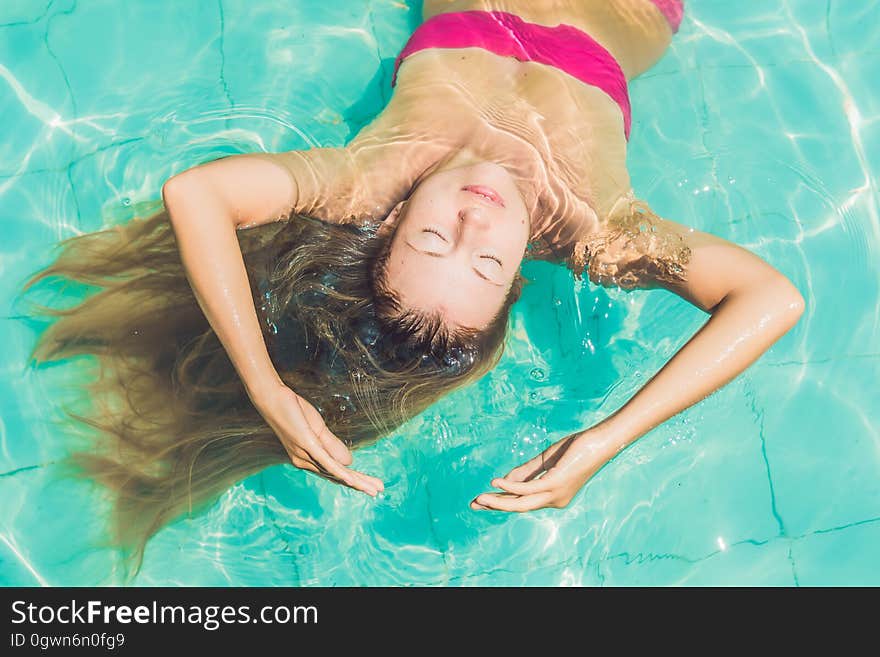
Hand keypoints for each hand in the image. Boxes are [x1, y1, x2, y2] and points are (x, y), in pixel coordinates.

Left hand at [256, 382, 384, 495]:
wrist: (272, 398)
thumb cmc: (292, 412)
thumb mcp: (316, 429)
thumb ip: (332, 445)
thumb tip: (349, 462)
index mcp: (308, 459)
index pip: (335, 474)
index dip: (354, 480)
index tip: (372, 486)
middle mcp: (305, 462)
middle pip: (337, 477)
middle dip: (360, 485)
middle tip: (379, 492)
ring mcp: (305, 455)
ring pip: (335, 472)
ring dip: (356, 482)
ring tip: (373, 489)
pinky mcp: (306, 444)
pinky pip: (326, 461)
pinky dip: (340, 472)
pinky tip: (352, 479)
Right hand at [470, 429, 618, 511]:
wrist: (600, 442)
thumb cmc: (577, 449)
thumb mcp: (545, 461)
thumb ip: (525, 471)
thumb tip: (503, 481)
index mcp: (552, 495)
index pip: (522, 501)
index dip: (501, 500)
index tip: (481, 499)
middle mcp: (554, 499)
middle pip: (519, 506)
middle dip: (495, 506)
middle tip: (473, 505)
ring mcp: (555, 494)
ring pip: (521, 503)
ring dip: (499, 502)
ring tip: (480, 499)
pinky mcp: (556, 483)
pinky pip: (528, 488)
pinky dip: (510, 486)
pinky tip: (497, 482)